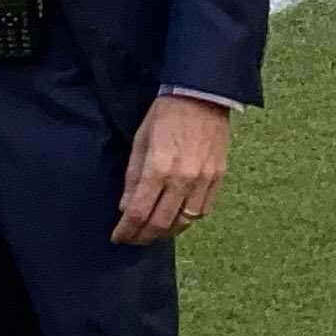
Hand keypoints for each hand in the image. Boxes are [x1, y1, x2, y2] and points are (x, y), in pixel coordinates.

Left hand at [105, 93, 228, 248]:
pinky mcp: (217, 178)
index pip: (139, 212)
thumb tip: (126, 207)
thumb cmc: (165, 114)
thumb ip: (133, 177)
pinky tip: (177, 218)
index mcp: (158, 168)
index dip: (126, 230)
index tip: (118, 237)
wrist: (201, 96)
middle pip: (161, 223)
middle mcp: (182, 179)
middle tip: (133, 240)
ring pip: (184, 222)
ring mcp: (203, 181)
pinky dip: (187, 220)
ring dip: (166, 232)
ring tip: (153, 233)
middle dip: (143, 236)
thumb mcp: (140, 141)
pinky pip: (202, 211)